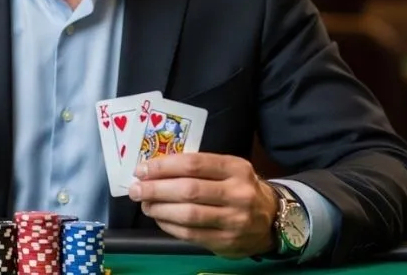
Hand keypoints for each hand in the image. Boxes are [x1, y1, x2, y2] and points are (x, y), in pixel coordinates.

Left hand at [128, 153, 278, 258]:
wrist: (271, 219)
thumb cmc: (240, 187)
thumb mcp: (228, 169)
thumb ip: (198, 167)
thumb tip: (155, 169)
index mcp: (236, 168)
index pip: (193, 164)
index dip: (163, 166)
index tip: (142, 169)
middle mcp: (238, 193)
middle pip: (188, 190)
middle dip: (155, 189)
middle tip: (136, 188)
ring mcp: (234, 220)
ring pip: (188, 215)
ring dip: (159, 209)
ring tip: (145, 204)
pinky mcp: (227, 242)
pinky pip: (191, 234)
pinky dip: (169, 226)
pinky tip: (159, 218)